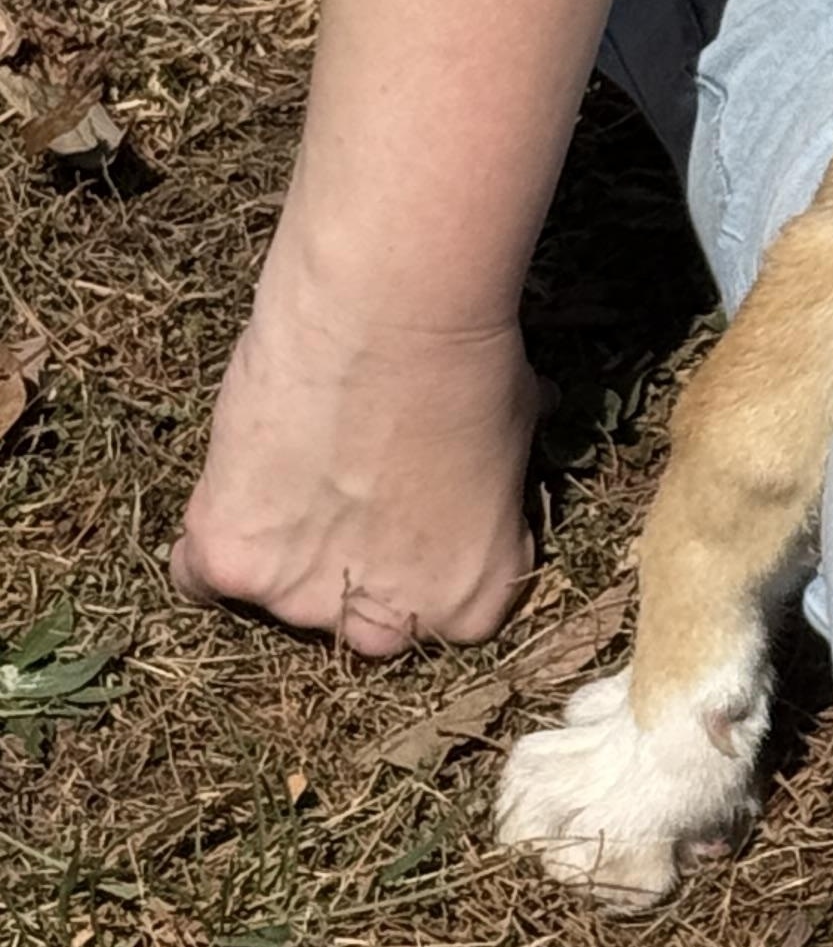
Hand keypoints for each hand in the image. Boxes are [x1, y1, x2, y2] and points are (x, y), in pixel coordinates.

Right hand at [173, 277, 542, 657]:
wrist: (393, 318)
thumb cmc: (473, 365)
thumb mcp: (517, 441)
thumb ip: (495, 484)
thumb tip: (496, 464)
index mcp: (469, 607)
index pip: (442, 611)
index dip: (426, 555)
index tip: (417, 509)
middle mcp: (387, 629)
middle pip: (355, 620)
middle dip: (352, 565)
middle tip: (351, 490)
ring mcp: (300, 603)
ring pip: (277, 594)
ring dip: (282, 544)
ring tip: (299, 461)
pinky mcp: (230, 562)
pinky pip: (201, 577)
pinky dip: (210, 545)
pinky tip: (237, 492)